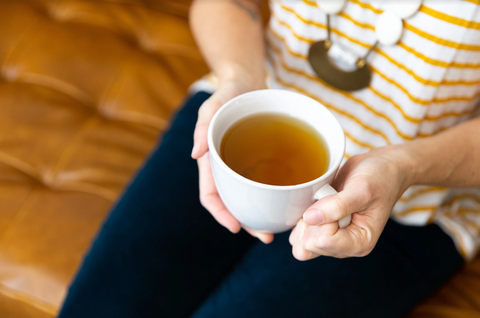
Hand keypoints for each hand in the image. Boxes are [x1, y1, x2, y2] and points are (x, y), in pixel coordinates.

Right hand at [191, 76, 272, 242]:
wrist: (247, 84)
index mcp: (211, 162)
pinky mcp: (259, 162)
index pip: (210, 195)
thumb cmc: (228, 94)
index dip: (220, 214)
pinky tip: (287, 203)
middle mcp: (226, 169)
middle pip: (232, 204)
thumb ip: (203, 127)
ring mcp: (243, 167)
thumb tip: (195, 153)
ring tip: (277, 228)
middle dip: (246, 223)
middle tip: (265, 236)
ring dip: (261, 215)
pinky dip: (272, 197)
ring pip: (249, 199)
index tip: (235, 227)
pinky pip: (264, 184)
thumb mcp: (214, 105)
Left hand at [289, 146, 411, 259]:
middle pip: (309, 246)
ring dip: (305, 221)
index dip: (323, 220)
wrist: (381, 168)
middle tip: (329, 202)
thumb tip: (310, 218)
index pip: (323, 241)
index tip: (336, 202)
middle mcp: (345, 246)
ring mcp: (332, 240)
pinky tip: (317, 205)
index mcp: (359, 243)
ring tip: (324, 204)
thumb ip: (337, 206)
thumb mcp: (362, 190)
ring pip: (301, 243)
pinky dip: (302, 219)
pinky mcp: (323, 231)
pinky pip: (300, 235)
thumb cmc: (380, 178)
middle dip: (313, 222)